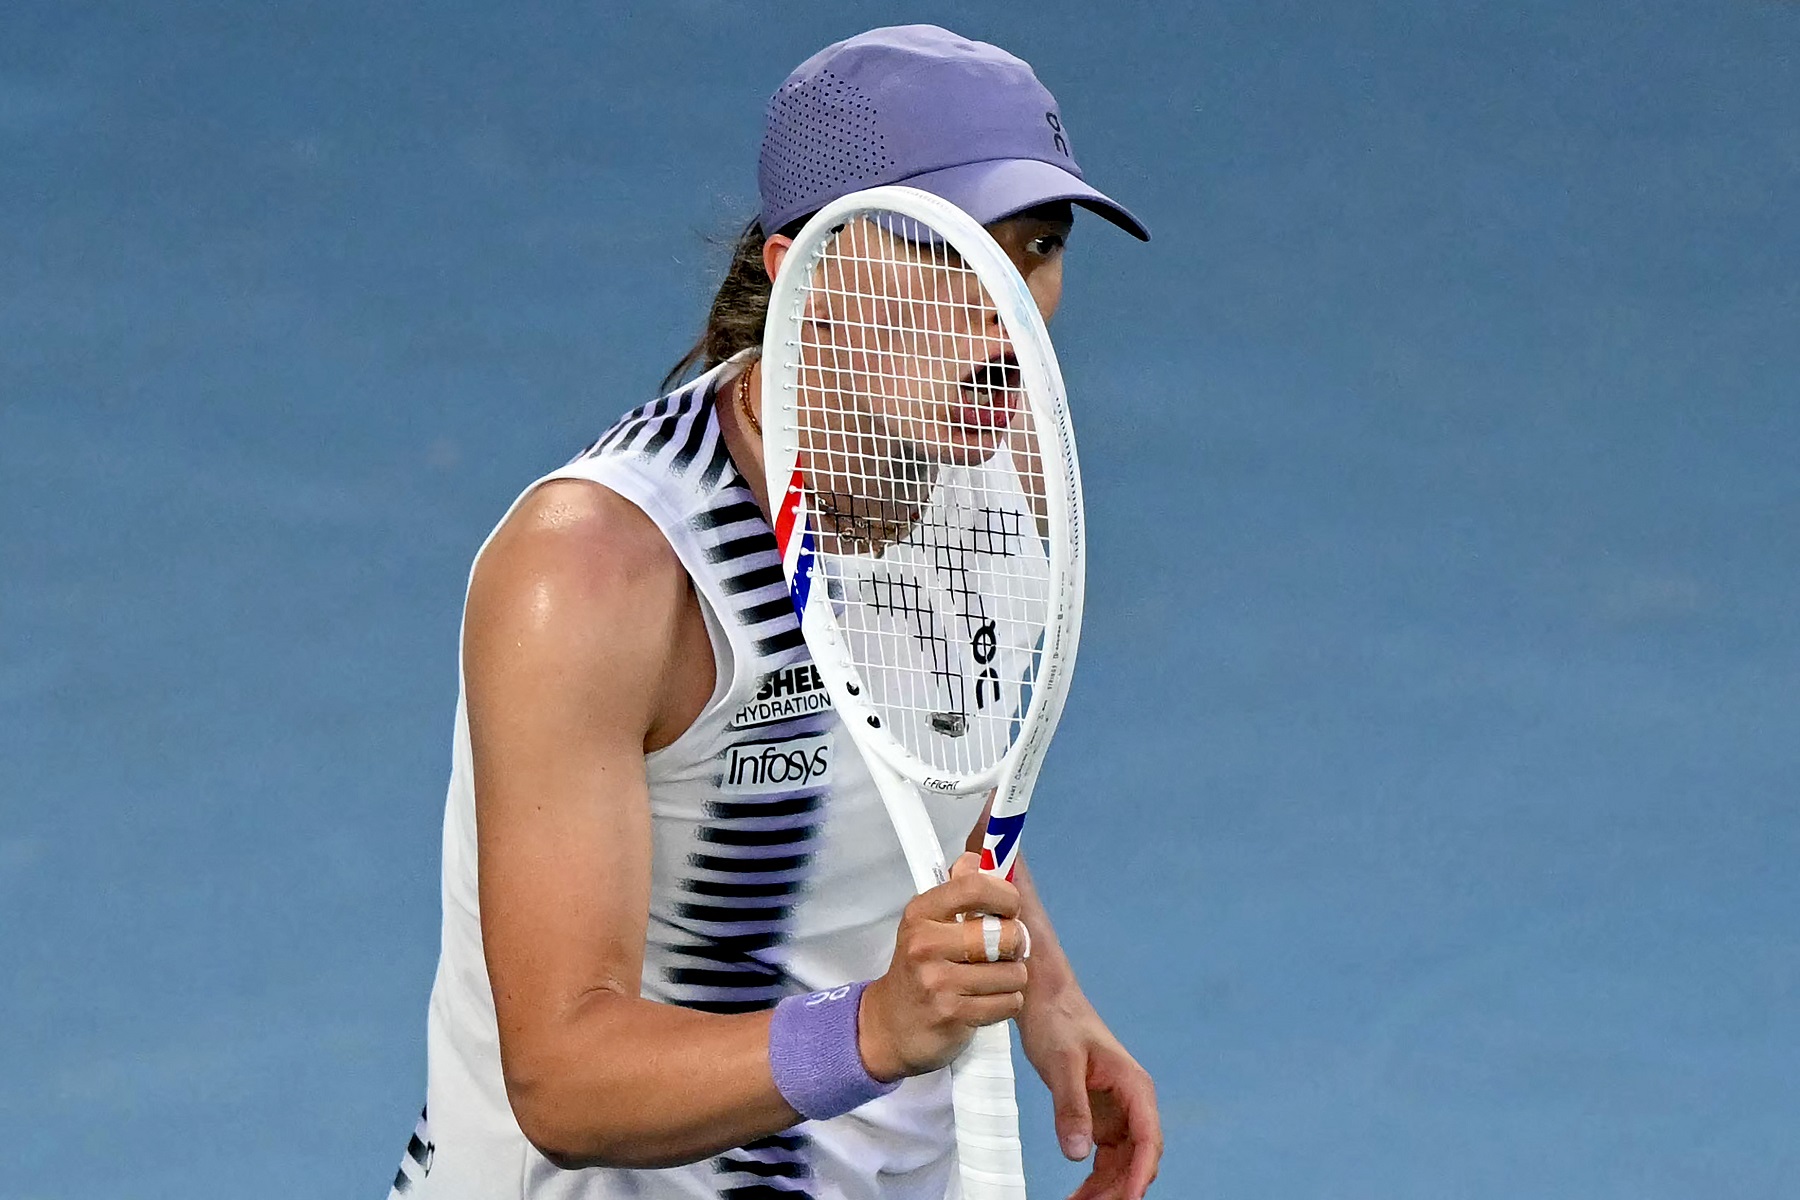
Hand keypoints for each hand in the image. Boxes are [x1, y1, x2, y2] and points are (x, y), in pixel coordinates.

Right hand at [859, 853, 1031, 1079]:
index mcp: (922, 912)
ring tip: (994, 980)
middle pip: (1004, 934)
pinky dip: (1008, 1003)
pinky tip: (989, 1001)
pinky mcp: (951, 1014)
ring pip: (1013, 973)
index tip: (1009, 909)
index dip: (1006, 897)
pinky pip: (1008, 1002)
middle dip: (1015, 945)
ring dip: (1013, 979)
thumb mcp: (929, 923)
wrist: (892, 1024)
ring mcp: (937, 980)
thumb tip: (977, 857)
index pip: (975, 887)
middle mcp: (925, 942)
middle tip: (1004, 952)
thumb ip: (958, 890)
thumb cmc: (920, 966)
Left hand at [1019, 984, 1161, 1199]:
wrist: (1045, 998)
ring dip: (1106, 1189)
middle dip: (1119, 1188)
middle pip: (1137, 1158)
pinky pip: (1105, 1157)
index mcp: (1134, 1086)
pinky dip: (1094, 1178)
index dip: (1141, 1173)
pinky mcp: (1100, 1116)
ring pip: (1121, 1163)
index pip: (1148, 1138)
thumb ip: (1071, 1107)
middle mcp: (1132, 1102)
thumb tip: (1078, 1154)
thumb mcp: (1061, 1063)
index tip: (1128, 1199)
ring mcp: (1117, 1111)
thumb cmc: (1058, 1020)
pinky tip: (1078, 1194)